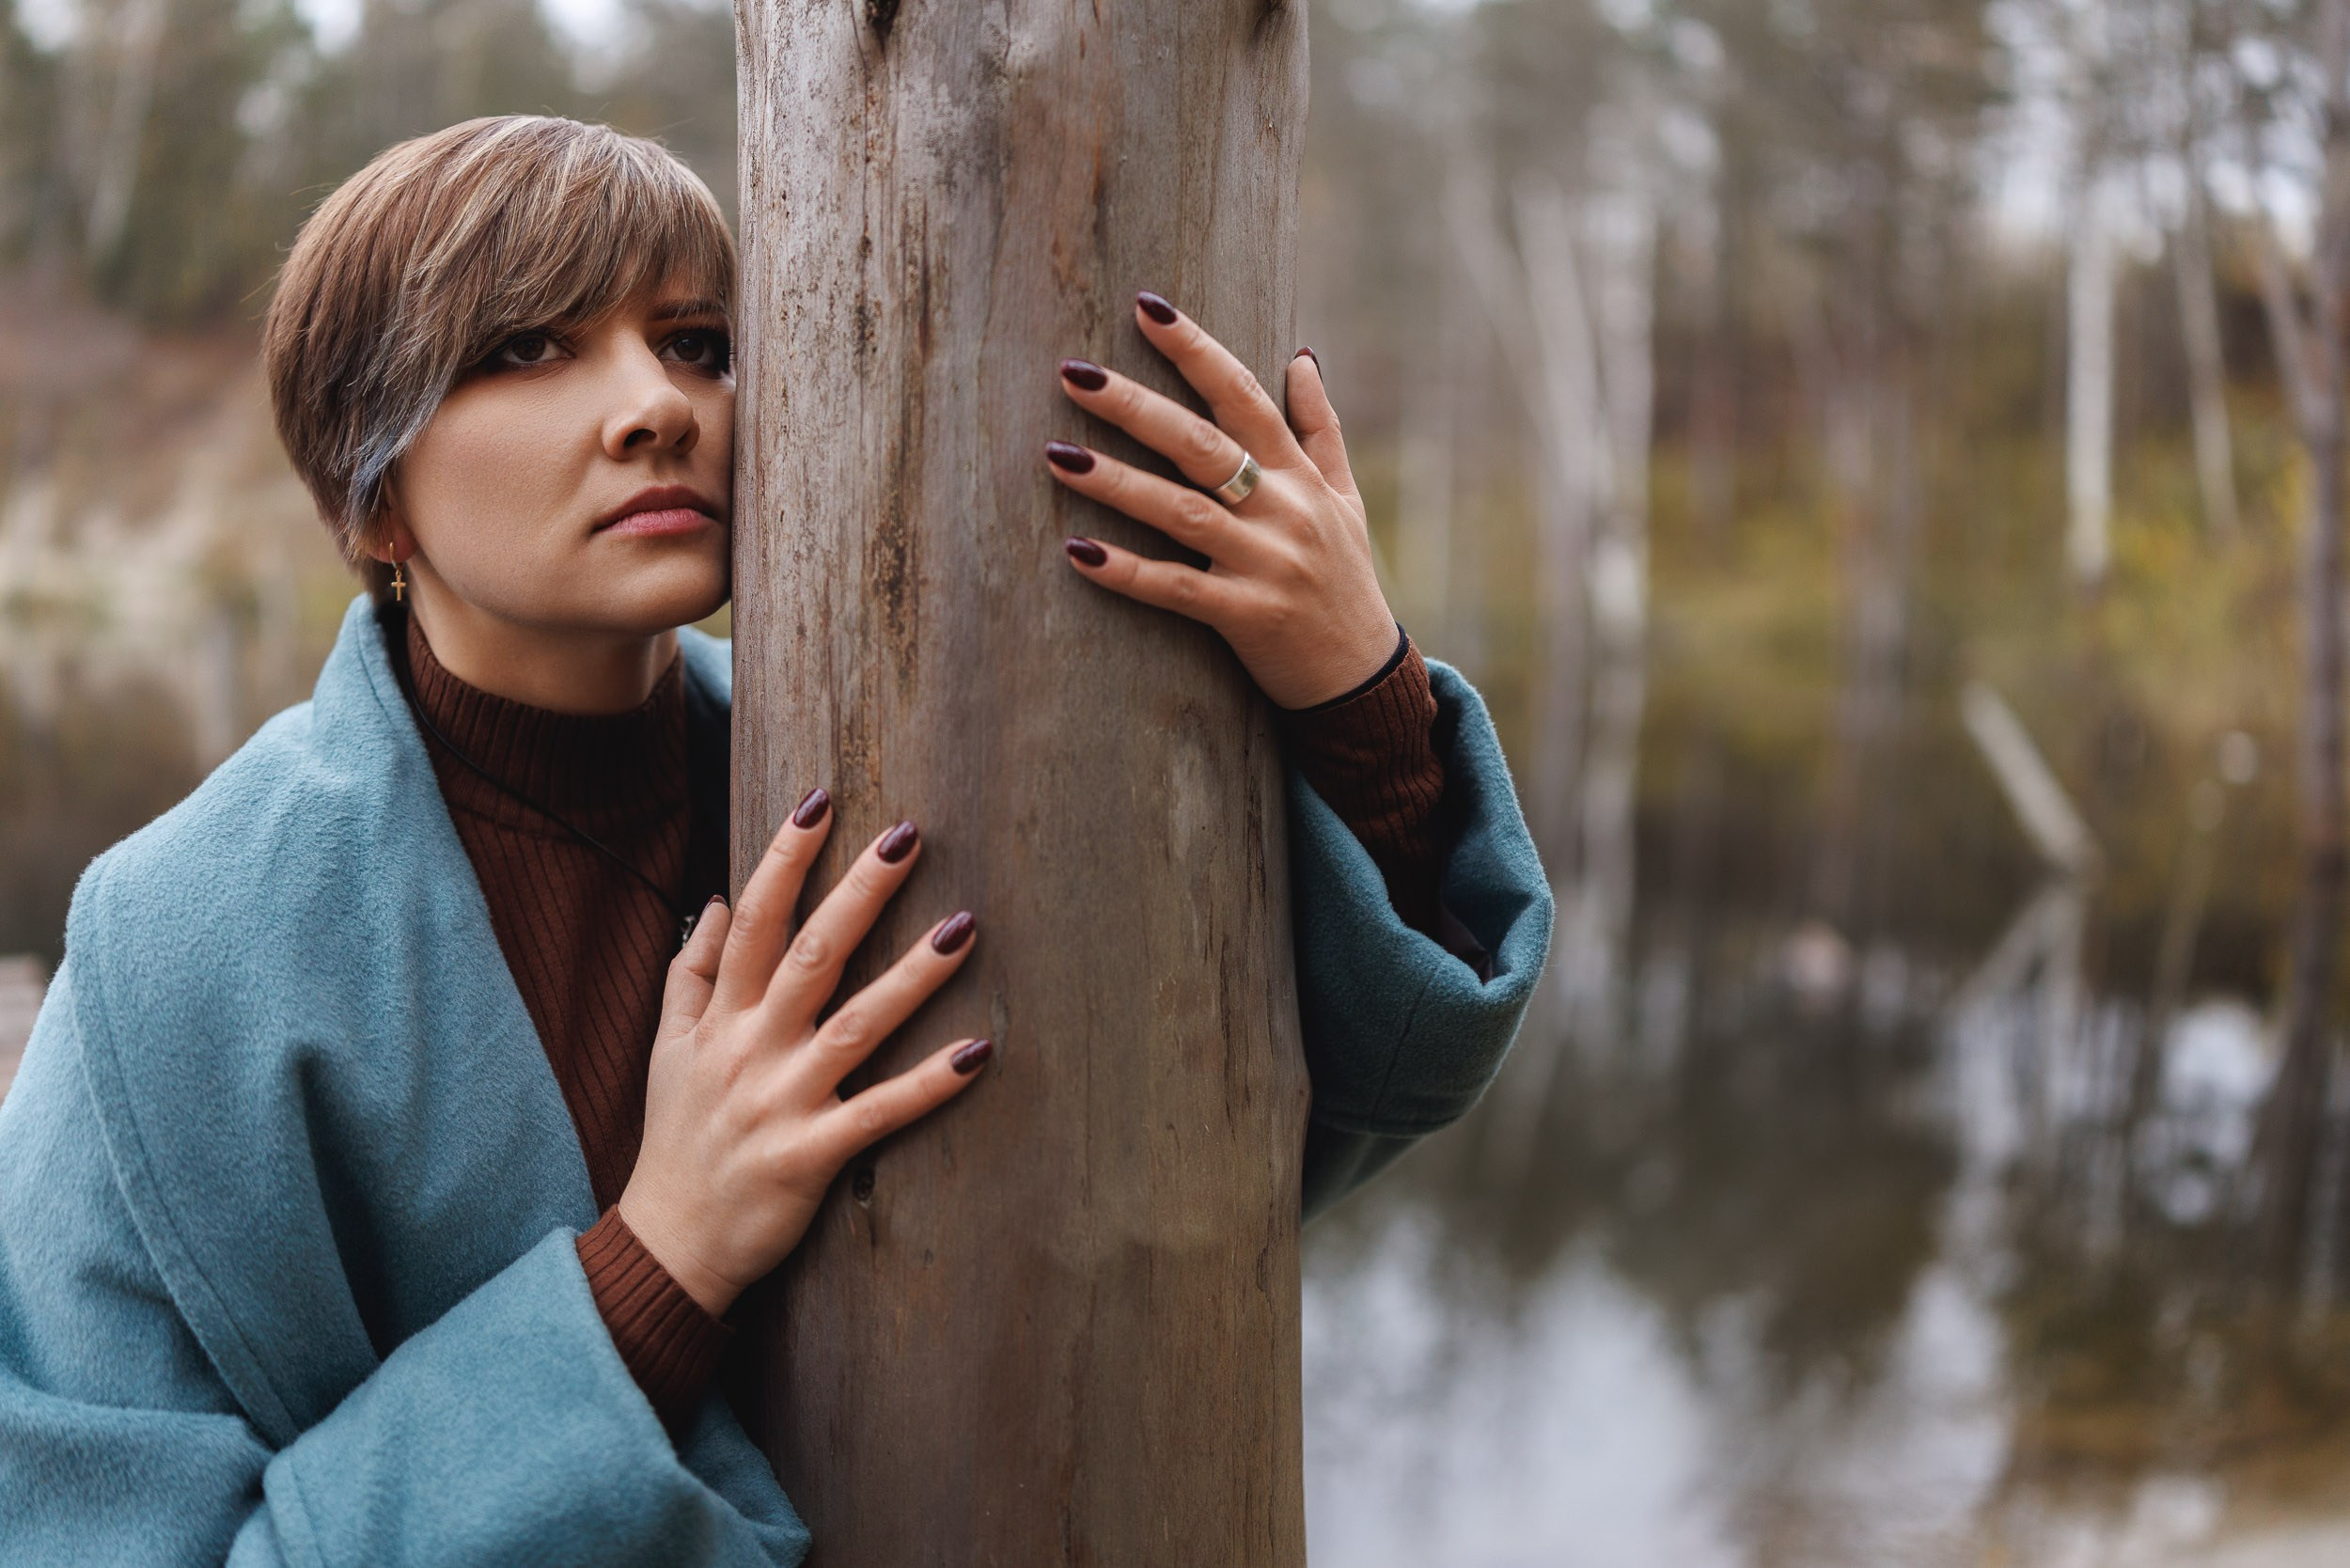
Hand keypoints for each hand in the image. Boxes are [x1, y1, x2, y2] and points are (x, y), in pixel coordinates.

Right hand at [616, 793, 991, 1317]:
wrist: (668, 1245)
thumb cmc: (676, 1140)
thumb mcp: (666, 1049)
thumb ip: (690, 973)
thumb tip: (716, 900)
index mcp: (721, 1018)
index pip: (753, 920)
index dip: (785, 859)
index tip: (821, 802)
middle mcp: (751, 1050)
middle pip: (809, 955)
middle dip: (859, 892)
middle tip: (910, 835)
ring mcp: (782, 1101)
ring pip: (855, 1025)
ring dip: (913, 976)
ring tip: (965, 928)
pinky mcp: (812, 1155)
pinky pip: (879, 1113)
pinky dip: (928, 1084)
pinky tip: (977, 1052)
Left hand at [1046, 292, 1398, 710]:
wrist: (1363, 679)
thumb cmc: (1345, 580)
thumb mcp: (1346, 500)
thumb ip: (1320, 429)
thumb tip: (1301, 356)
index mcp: (1300, 476)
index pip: (1243, 397)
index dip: (1195, 350)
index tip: (1146, 308)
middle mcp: (1284, 511)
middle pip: (1202, 445)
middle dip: (1136, 406)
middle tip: (1073, 373)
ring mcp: (1264, 564)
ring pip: (1182, 512)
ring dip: (1117, 483)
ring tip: (1056, 456)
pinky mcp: (1246, 617)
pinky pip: (1176, 589)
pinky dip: (1126, 571)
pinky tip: (1077, 551)